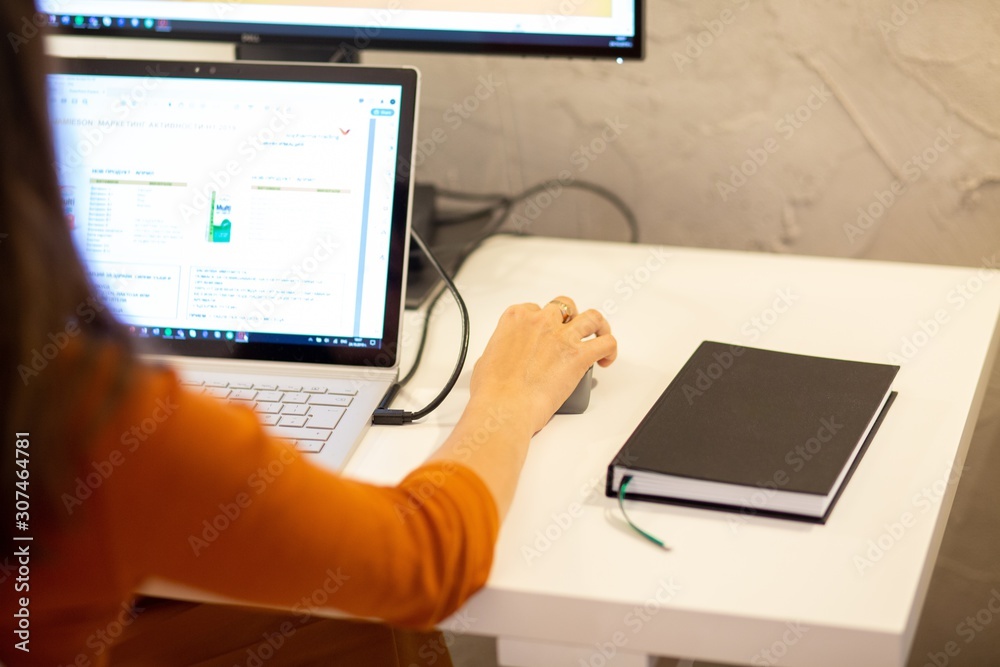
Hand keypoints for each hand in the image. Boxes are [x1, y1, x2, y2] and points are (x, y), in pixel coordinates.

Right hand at [469, 296, 616, 434]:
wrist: (503, 407)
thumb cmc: (491, 390)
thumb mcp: (485, 361)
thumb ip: (499, 351)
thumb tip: (501, 359)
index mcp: (516, 318)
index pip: (536, 308)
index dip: (543, 321)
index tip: (545, 333)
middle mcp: (541, 321)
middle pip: (564, 307)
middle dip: (569, 318)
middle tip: (570, 332)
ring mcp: (562, 336)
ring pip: (592, 317)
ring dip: (597, 326)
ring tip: (598, 336)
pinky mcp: (579, 356)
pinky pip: (606, 343)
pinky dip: (610, 349)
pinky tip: (604, 359)